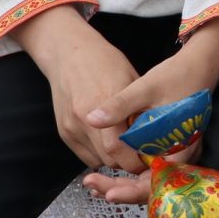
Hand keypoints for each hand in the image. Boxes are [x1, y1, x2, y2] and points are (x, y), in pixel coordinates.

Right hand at [12, 6, 142, 171]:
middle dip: (127, 162)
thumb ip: (139, 109)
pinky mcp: (64, 132)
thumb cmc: (105, 62)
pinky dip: (99, 154)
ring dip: (113, 159)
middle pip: (109, 159)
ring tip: (126, 148)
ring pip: (97, 160)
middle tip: (141, 155)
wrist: (69, 54)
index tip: (150, 159)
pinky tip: (109, 142)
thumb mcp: (132, 80)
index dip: (136, 160)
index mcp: (106, 104)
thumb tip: (154, 134)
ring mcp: (72, 127)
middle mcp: (85, 119)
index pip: (119, 148)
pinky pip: (84, 155)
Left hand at [78, 14, 218, 203]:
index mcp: (180, 147)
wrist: (199, 65)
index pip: (157, 183)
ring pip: (152, 181)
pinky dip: (132, 174)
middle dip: (122, 190)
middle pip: (153, 187)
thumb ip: (119, 105)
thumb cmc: (177, 75)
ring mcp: (178, 153)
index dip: (131, 191)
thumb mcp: (146, 87)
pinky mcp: (172, 148)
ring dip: (125, 185)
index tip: (108, 192)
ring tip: (96, 183)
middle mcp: (182, 155)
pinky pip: (153, 170)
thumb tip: (92, 118)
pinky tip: (112, 172)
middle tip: (93, 185)